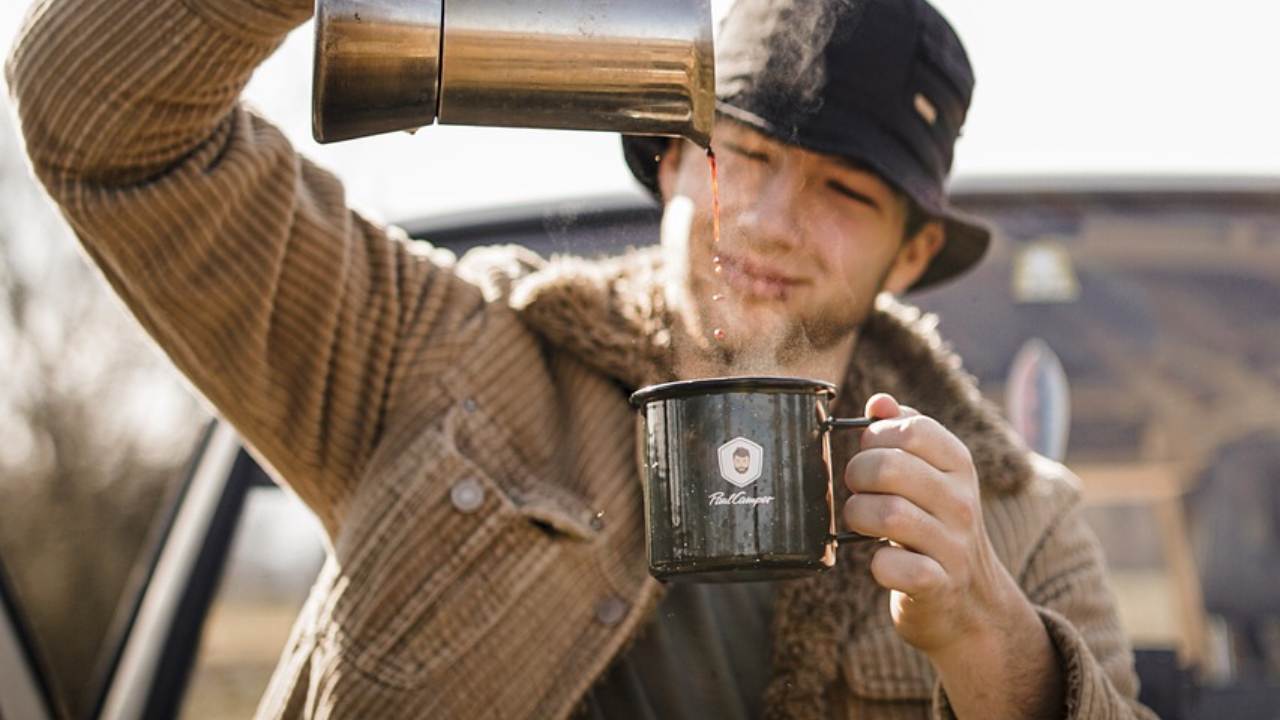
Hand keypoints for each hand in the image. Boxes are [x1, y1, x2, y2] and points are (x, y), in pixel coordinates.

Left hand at [842, 393, 1025, 657]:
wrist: (970, 605)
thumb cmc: (935, 528)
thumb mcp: (930, 476)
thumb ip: (905, 435)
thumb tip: (879, 402)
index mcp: (959, 466)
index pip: (913, 429)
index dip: (876, 437)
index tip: (870, 454)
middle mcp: (961, 502)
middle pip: (890, 468)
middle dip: (857, 476)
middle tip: (858, 490)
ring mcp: (953, 545)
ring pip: (886, 514)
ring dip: (858, 516)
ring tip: (862, 523)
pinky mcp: (938, 585)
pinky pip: (891, 566)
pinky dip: (877, 564)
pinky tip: (882, 562)